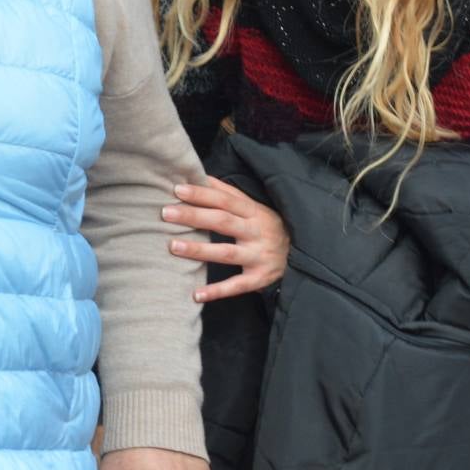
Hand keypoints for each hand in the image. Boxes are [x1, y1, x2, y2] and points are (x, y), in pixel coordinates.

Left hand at [165, 178, 289, 302]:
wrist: (304, 254)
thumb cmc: (269, 226)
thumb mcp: (255, 207)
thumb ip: (229, 194)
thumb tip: (201, 175)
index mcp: (254, 211)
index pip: (224, 199)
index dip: (202, 194)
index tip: (177, 189)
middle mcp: (256, 232)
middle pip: (222, 221)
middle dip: (193, 216)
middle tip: (166, 213)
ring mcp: (258, 256)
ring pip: (226, 252)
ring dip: (199, 250)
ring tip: (172, 246)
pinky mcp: (259, 278)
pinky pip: (237, 285)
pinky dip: (217, 291)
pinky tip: (195, 294)